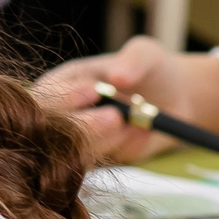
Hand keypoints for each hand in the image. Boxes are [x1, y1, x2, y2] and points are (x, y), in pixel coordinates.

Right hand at [34, 37, 218, 164]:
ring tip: (141, 123)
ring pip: (79, 151)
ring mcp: (76, 142)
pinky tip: (144, 132)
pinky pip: (106, 163)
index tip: (93, 91)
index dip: (66, 96)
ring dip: (111, 138)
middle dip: (85, 124)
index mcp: (59, 84)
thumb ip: (133, 61)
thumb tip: (118, 76)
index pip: (47, 95)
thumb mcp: (145, 55)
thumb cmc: (150, 71)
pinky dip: (128, 148)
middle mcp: (60, 116)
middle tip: (116, 117)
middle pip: (54, 130)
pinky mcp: (97, 163)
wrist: (171, 102)